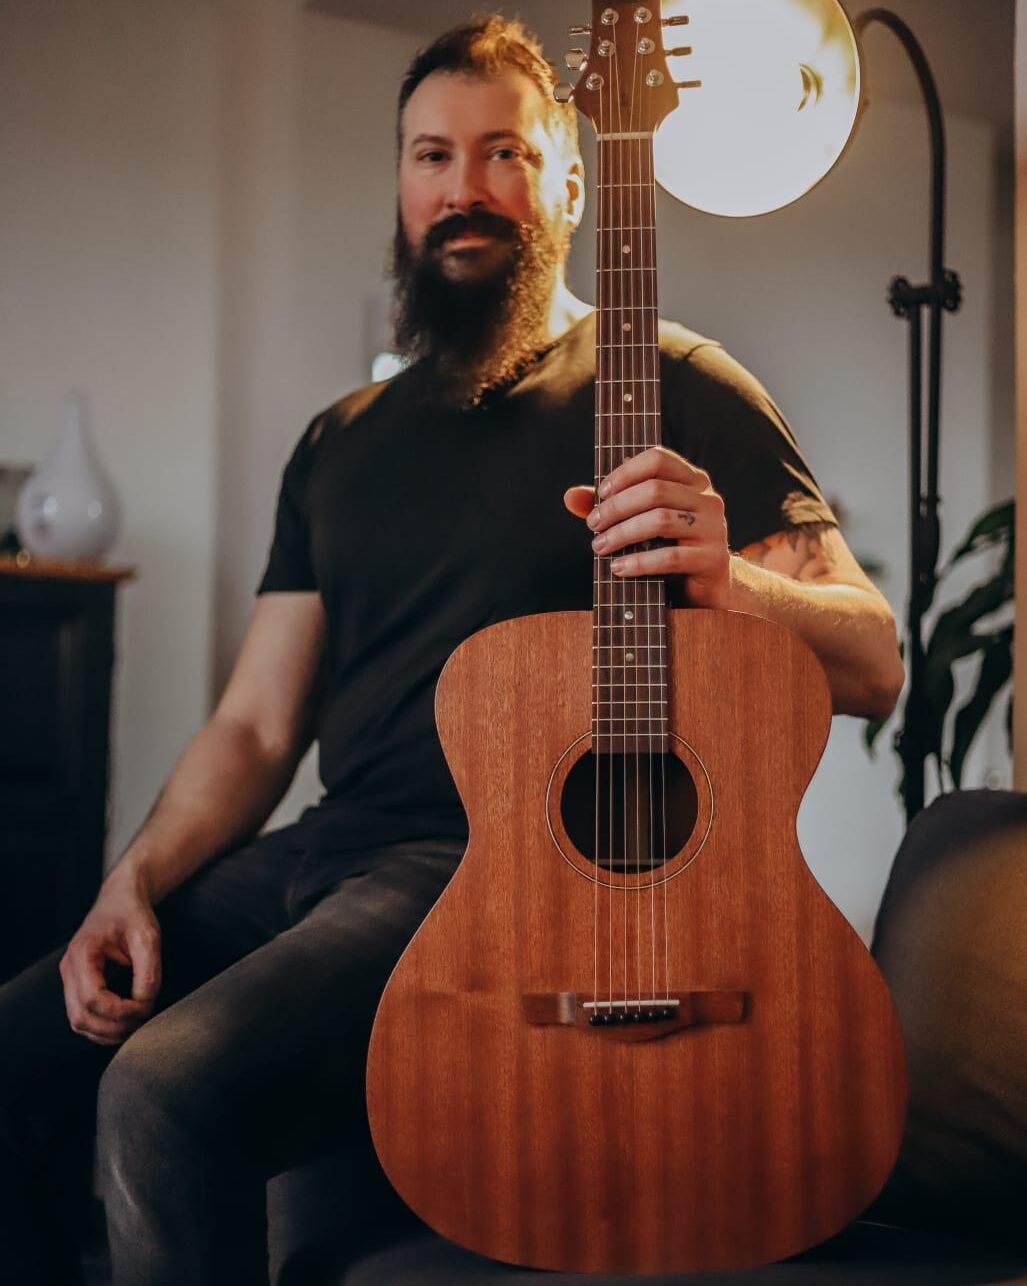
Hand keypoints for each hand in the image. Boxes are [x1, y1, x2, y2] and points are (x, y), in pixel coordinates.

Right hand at [59, 868, 161, 1046]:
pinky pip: (82, 1017)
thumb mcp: (148, 937)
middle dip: (113, 1027)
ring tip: (135, 1024)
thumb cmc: (133, 914)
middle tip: (142, 1021)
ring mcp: (70, 979)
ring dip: (106, 1032)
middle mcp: (69, 969)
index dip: (119, 1011)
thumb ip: (148, 972)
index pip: (93, 998)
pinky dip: (101, 1028)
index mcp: (83, 953)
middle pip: (81, 1017)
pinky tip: (123, 1023)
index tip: (144, 1006)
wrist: (120, 899)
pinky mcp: (77, 985)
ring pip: (78, 1022)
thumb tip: (145, 1004)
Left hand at [563, 446, 731, 607]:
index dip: (625, 472)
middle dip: (616, 507)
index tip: (600, 492)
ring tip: (599, 547)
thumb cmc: (669, 546)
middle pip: (655, 490)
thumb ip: (610, 506)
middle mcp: (707, 499)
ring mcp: (713, 528)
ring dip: (622, 533)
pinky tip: (618, 568)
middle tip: (593, 525)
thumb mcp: (642, 522)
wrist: (707, 586)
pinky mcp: (712, 558)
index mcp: (692, 481)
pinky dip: (639, 562)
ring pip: (660, 520)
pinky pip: (670, 557)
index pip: (658, 459)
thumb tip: (570, 496)